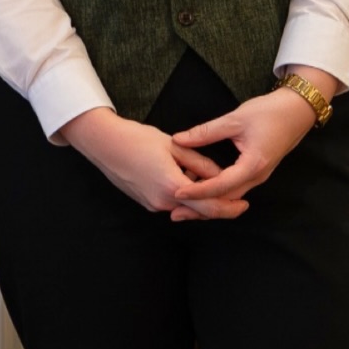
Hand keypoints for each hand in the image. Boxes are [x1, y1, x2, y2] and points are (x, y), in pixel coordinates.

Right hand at [60, 107, 247, 220]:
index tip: (245, 203)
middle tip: (234, 194)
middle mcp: (164, 202)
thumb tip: (221, 175)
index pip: (211, 206)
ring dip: (199, 196)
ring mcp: (153, 204)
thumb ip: (200, 163)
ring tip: (200, 172)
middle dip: (218, 203)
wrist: (104, 143)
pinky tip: (183, 175)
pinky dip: (184, 194)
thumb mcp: (174, 146)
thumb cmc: (137, 139)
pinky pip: (172, 202)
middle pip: (200, 210)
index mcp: (173, 187)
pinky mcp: (146, 202)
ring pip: (186, 206)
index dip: (231, 207)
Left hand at [170, 77, 328, 204]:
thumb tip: (178, 139)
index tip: (177, 194)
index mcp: (252, 166)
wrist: (296, 111)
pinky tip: (202, 190)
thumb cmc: (268, 113)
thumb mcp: (234, 119)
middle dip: (201, 207)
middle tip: (175, 212)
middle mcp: (256, 177)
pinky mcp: (256, 172)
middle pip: (226, 200)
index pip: (220, 186)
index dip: (198, 191)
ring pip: (231, 197)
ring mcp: (258, 176)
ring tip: (185, 206)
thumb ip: (206, 132)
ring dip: (209, 203)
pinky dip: (218, 194)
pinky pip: (235, 189)